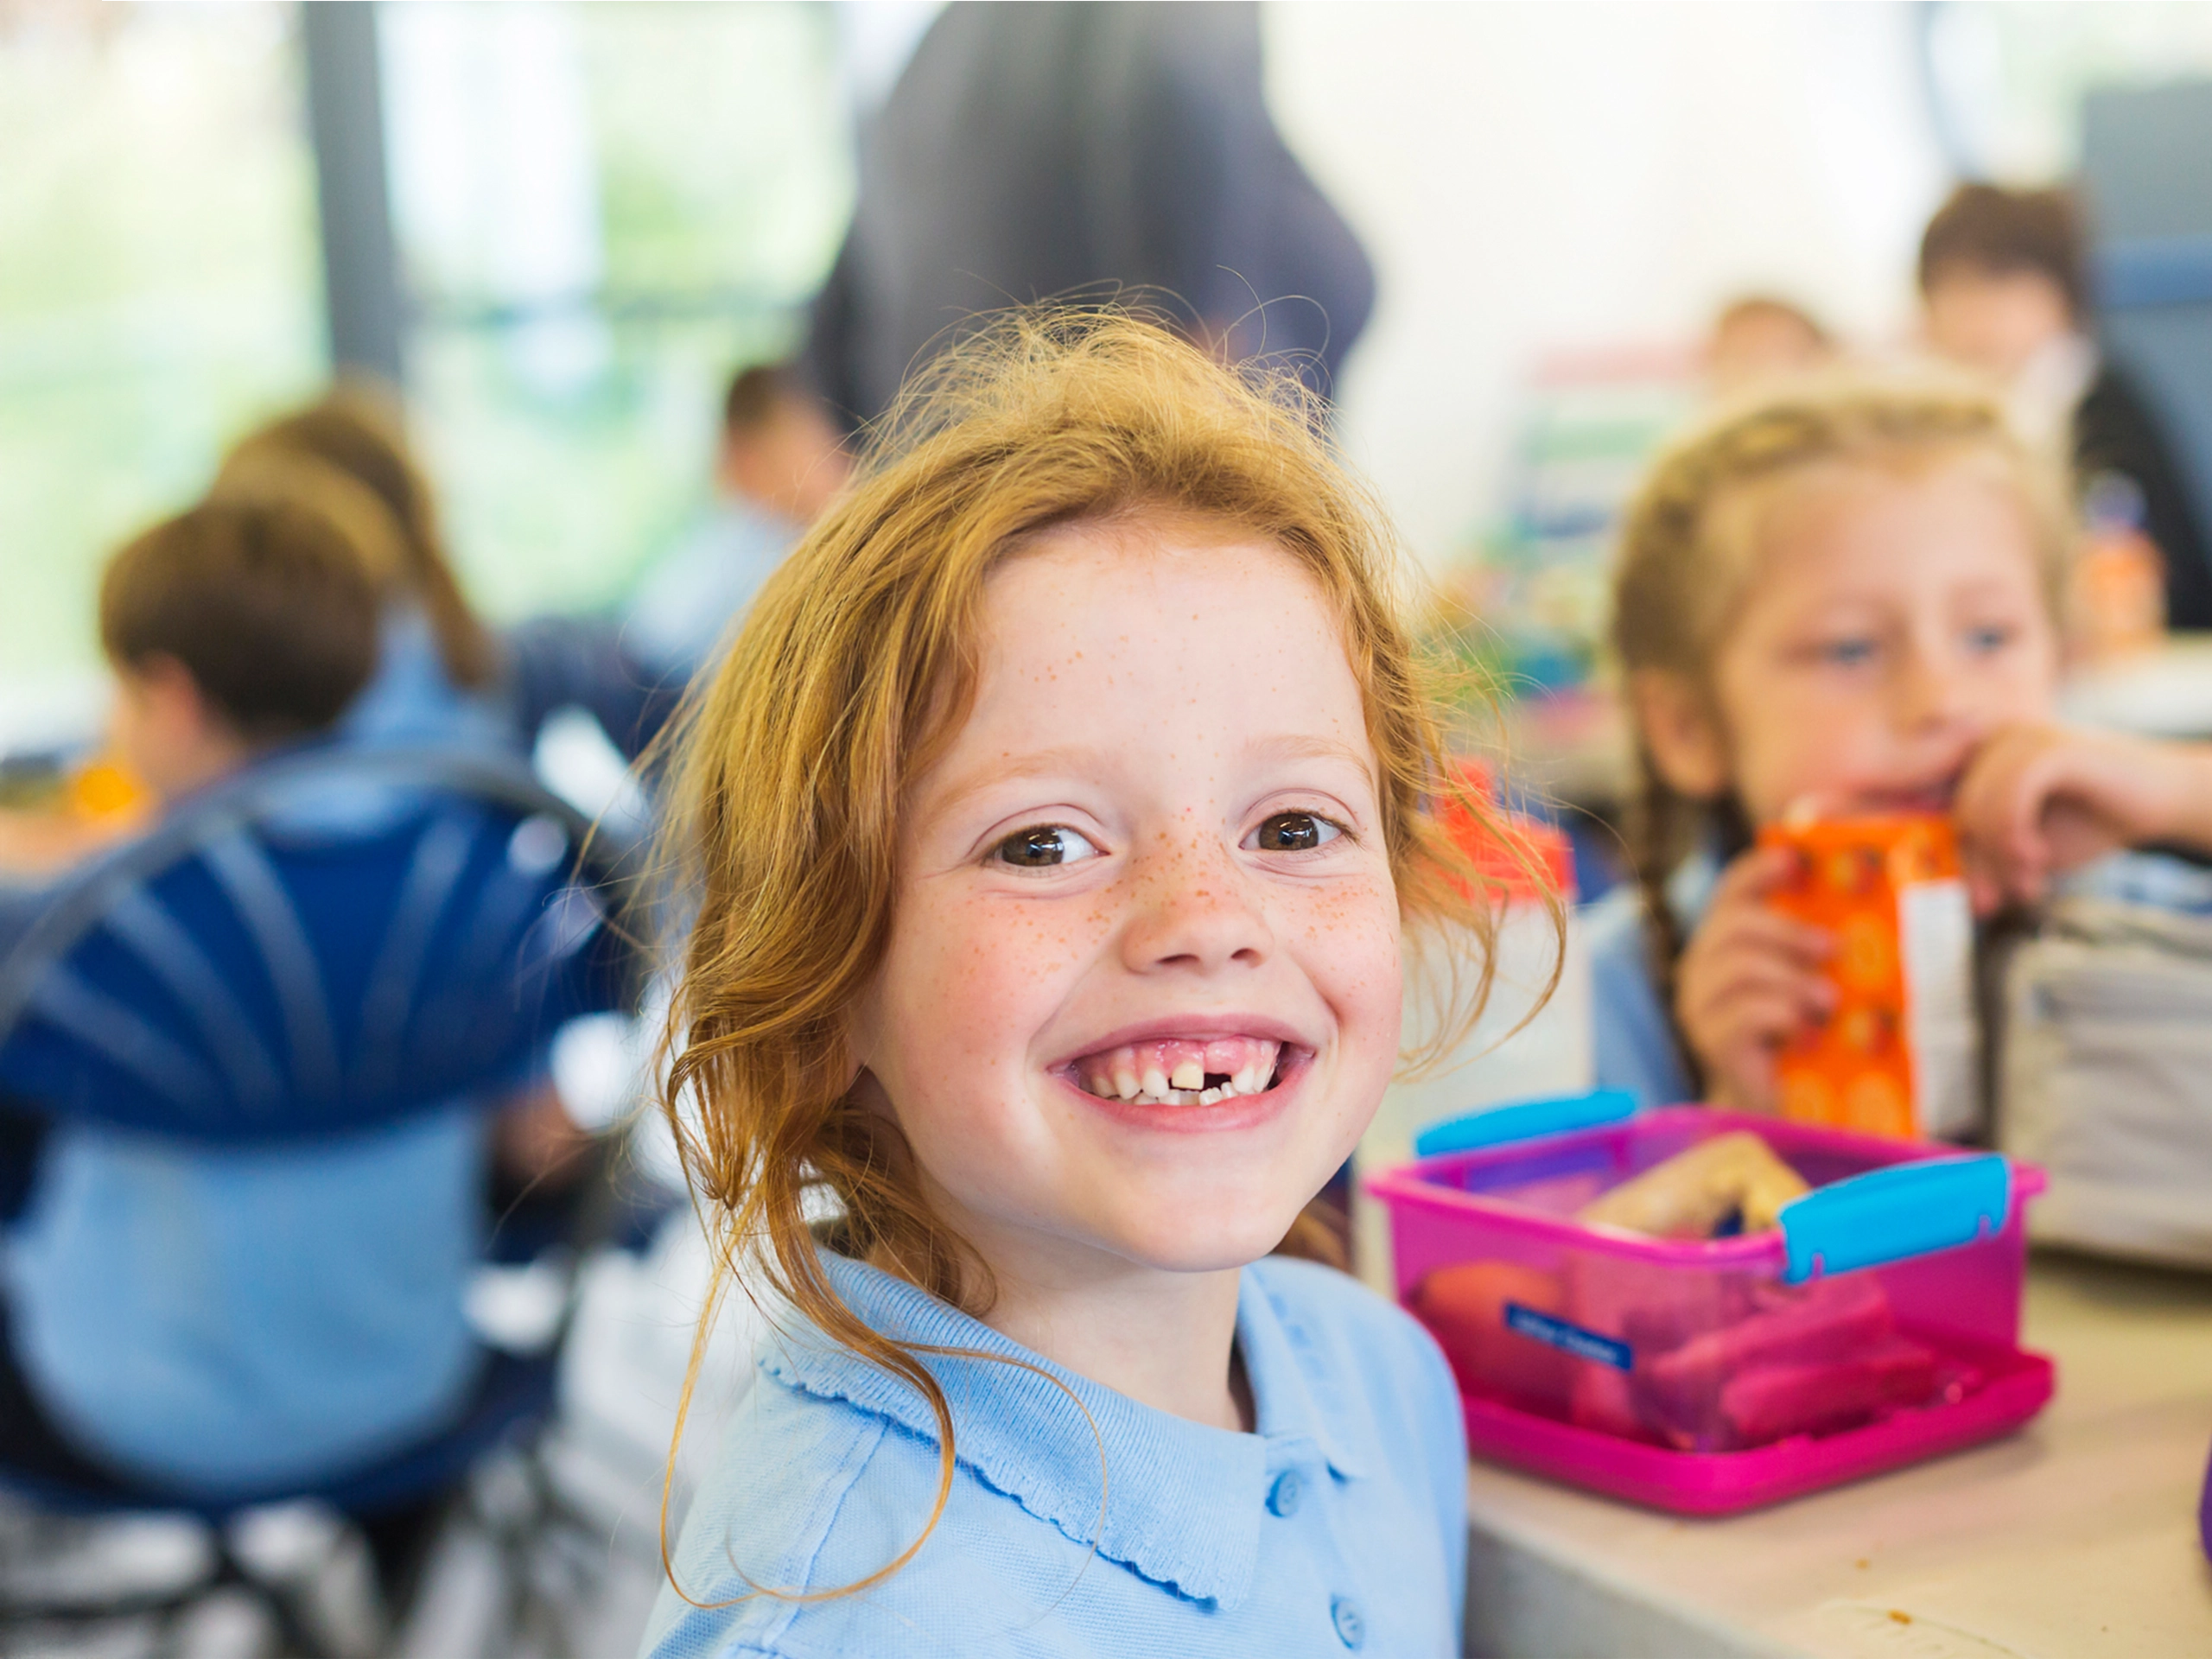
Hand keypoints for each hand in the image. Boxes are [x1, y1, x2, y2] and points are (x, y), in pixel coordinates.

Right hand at [1673, 844, 1835, 1112]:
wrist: (1778, 1103)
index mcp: (1725, 944)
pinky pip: (1744, 1012)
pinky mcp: (1711, 1041)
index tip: (1794, 859)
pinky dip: (1782, 1013)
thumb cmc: (1802, 1036)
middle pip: (1734, 923)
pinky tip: (1805, 1027)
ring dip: (1792, 977)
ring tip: (1828, 998)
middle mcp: (1702, 968)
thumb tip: (1862, 921)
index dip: (1759, 868)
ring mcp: (1700, 1006)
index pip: (1731, 890)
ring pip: (1740, 965)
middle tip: (1832, 946)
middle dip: (1788, 929)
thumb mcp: (1810, 982)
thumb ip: (1819, 952)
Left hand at [1952, 724, 2211, 912]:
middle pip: (1959, 814)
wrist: (2162, 800)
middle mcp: (1993, 741)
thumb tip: (1968, 901)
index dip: (1961, 862)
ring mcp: (2020, 739)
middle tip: (2019, 893)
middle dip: (1985, 865)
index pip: (1947, 816)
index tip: (1984, 903)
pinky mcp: (2049, 747)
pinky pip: (2009, 797)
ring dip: (2001, 857)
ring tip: (2031, 880)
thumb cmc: (2091, 823)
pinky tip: (2036, 857)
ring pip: (1979, 808)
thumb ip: (1993, 865)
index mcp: (1980, 760)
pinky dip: (2014, 835)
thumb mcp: (2029, 851)